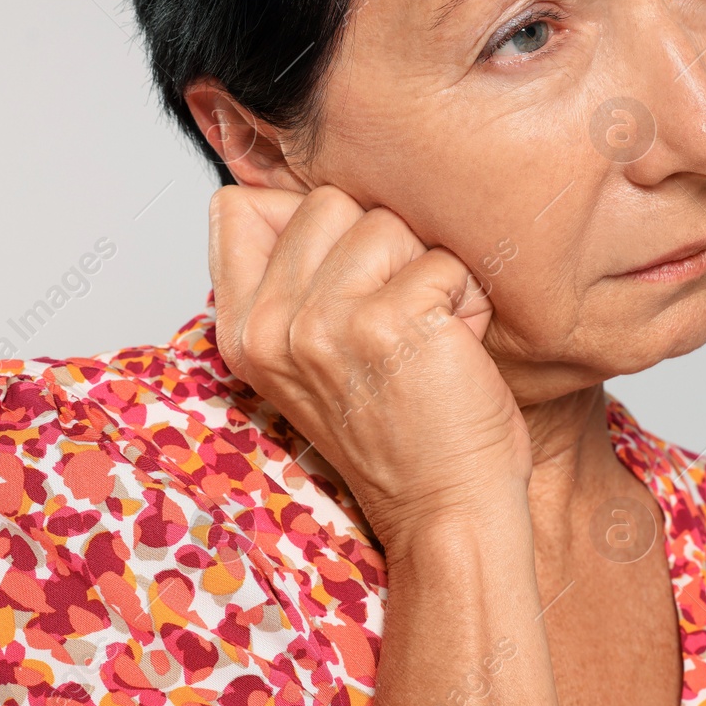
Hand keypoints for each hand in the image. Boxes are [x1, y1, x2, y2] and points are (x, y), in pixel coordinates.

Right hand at [208, 184, 530, 554]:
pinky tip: (455, 352)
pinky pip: (443, 260)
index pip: (238, 208)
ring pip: (388, 222)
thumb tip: (303, 192)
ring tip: (429, 338)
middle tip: (398, 322)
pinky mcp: (385, 324)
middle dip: (382, 248)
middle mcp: (268, 328)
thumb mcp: (316, 353)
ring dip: (430, 274)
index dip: (303, 222)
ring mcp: (322, 325)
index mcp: (242, 332)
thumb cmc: (404, 432)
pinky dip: (467, 300)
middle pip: (327, 201)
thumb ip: (295, 278)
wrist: (446, 512)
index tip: (343, 280)